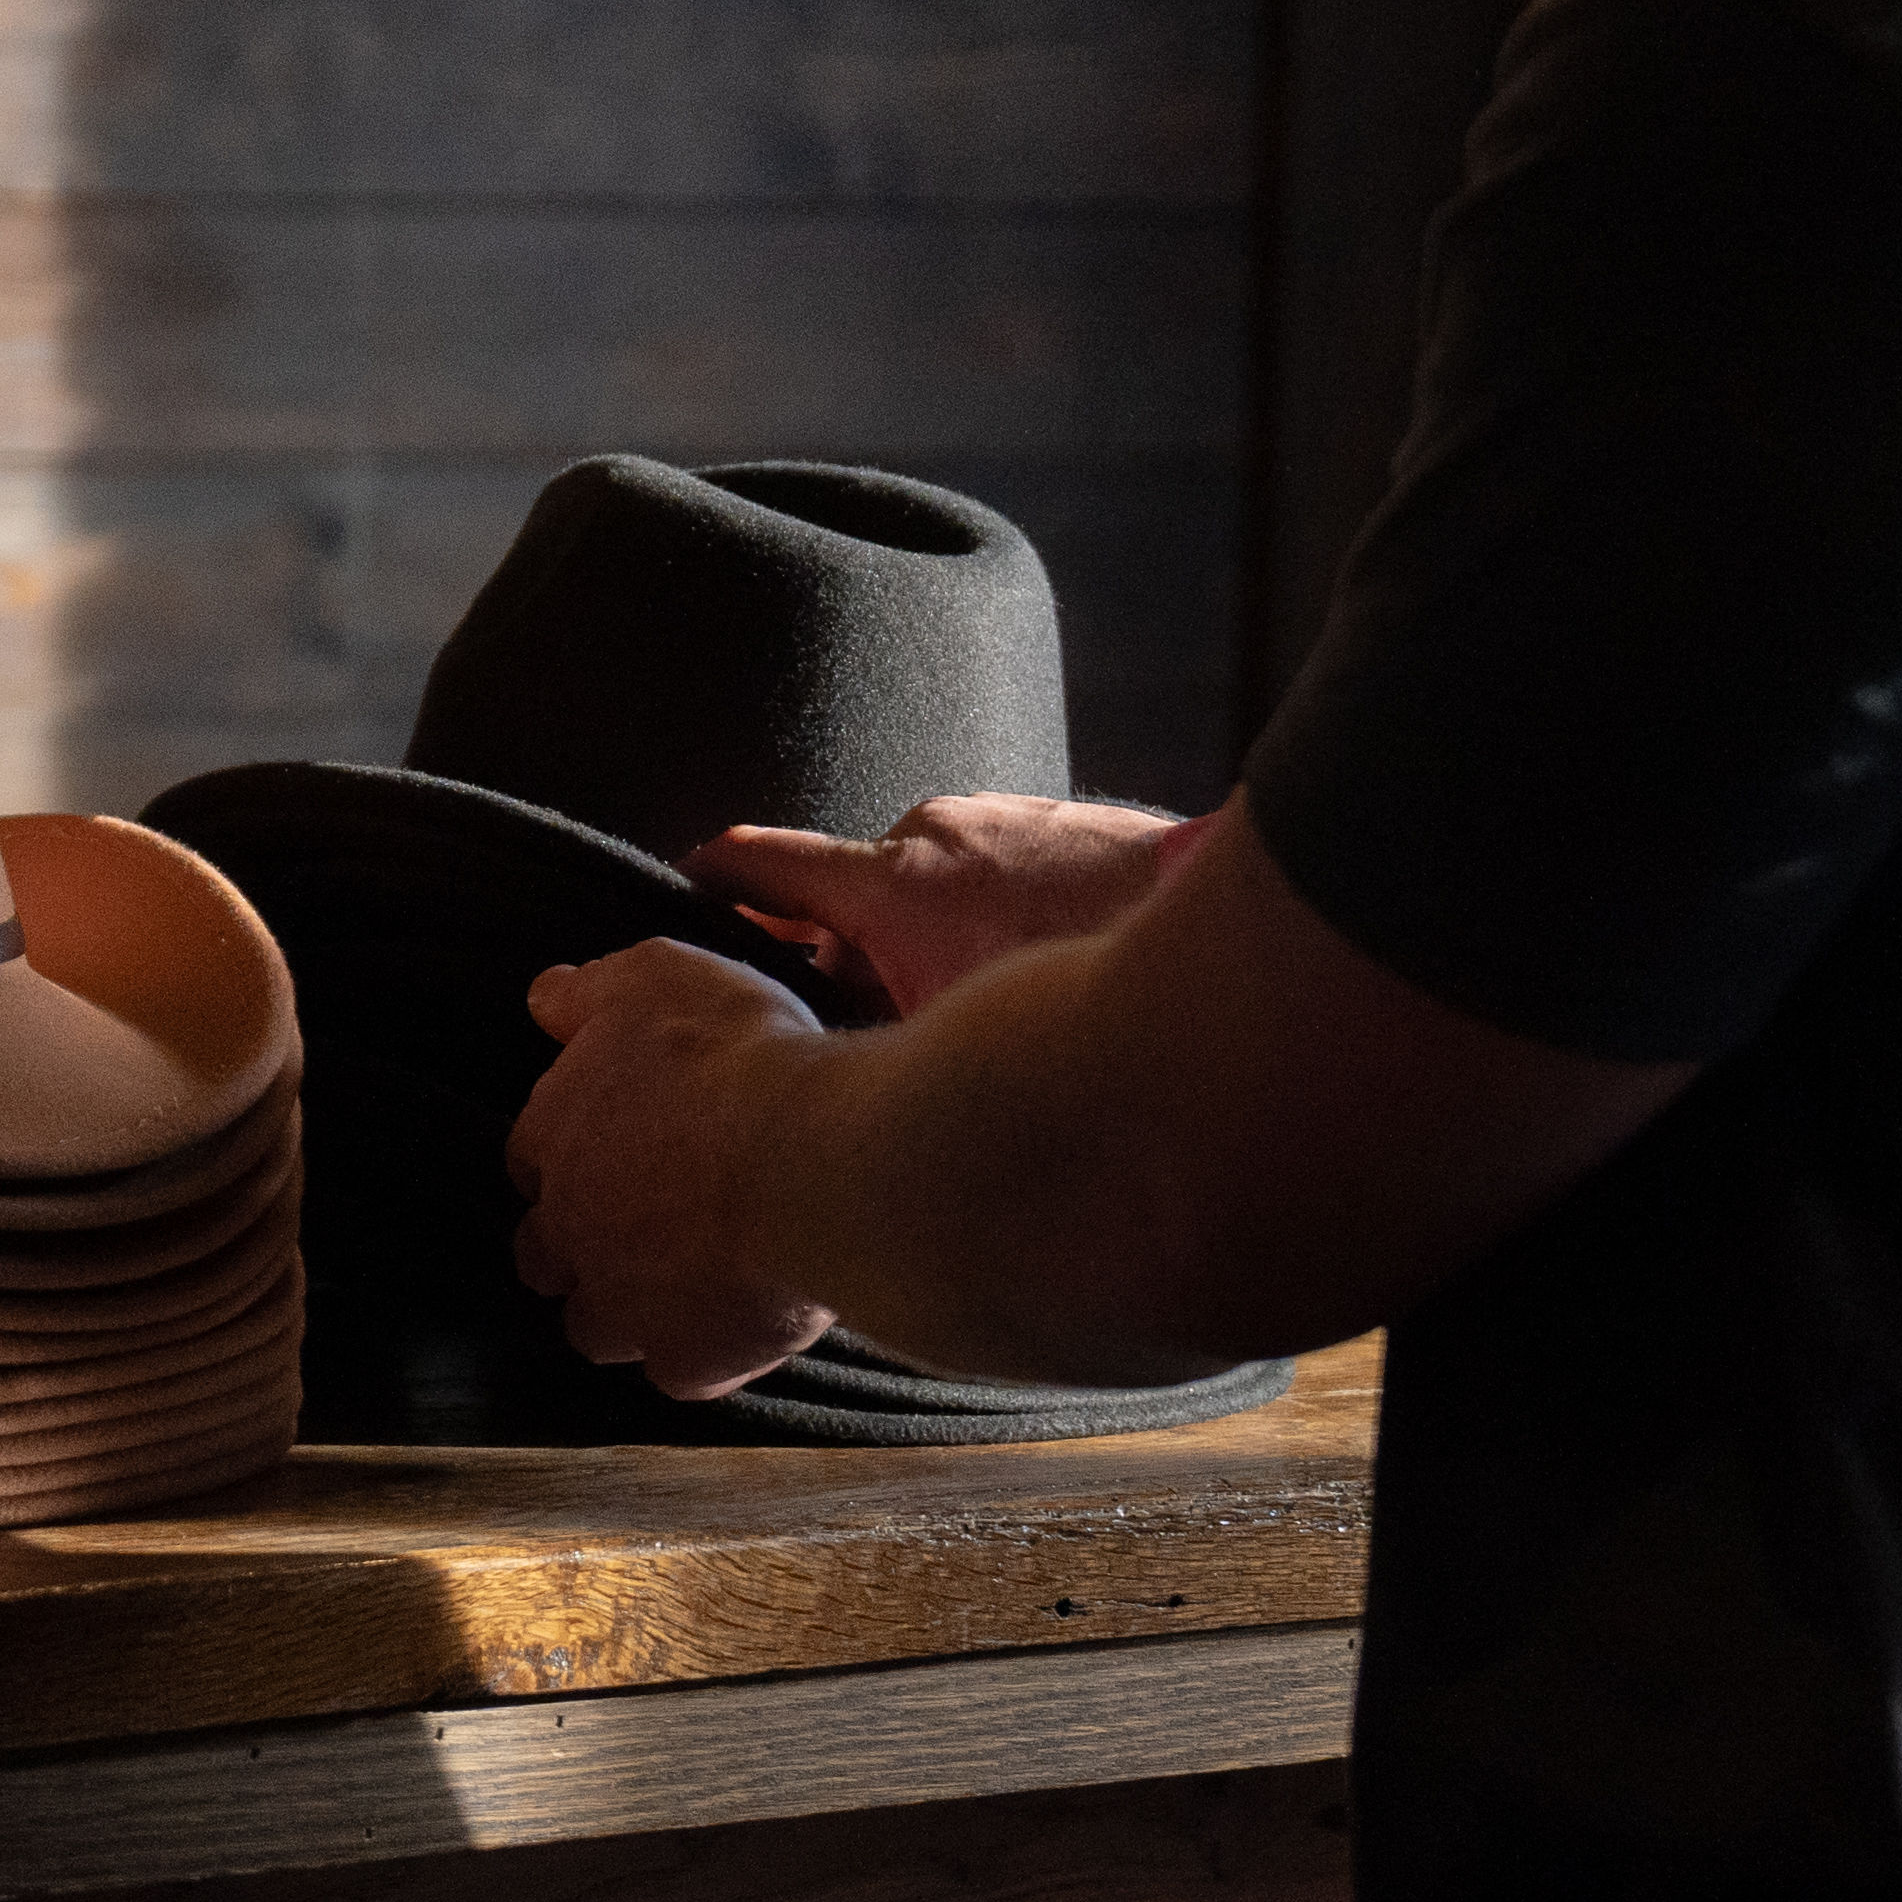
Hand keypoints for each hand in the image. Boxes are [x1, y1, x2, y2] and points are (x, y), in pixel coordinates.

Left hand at [508, 940, 839, 1399]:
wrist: (817, 1160)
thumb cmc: (741, 1059)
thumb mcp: (661, 977)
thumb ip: (591, 991)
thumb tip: (544, 997)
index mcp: (555, 1135)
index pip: (530, 1159)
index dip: (573, 1157)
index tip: (617, 1150)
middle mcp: (568, 1228)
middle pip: (545, 1256)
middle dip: (582, 1245)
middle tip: (649, 1224)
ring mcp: (619, 1304)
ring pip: (596, 1328)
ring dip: (631, 1309)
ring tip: (691, 1283)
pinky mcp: (682, 1360)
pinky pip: (679, 1370)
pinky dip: (704, 1352)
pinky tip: (742, 1320)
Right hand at [690, 793, 1205, 1018]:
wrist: (1220, 935)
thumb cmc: (1083, 987)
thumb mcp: (956, 1046)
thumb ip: (879, 1048)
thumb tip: (835, 1082)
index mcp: (887, 884)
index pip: (758, 861)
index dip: (710, 880)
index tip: (681, 888)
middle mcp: (931, 835)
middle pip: (847, 896)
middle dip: (844, 957)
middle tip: (855, 1025)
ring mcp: (995, 819)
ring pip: (923, 889)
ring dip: (921, 942)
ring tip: (964, 1008)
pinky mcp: (1050, 820)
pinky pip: (984, 874)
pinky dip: (979, 918)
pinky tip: (1027, 973)